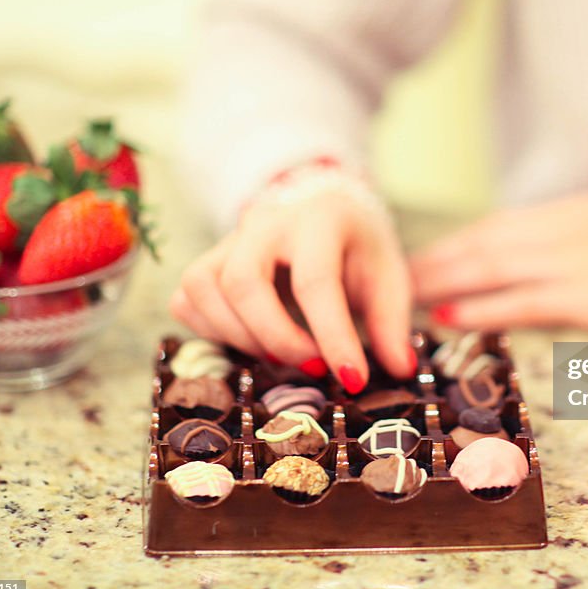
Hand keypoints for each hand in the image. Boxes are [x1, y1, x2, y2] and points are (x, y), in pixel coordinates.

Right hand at [170, 186, 414, 390]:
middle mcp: (265, 222)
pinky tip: (249, 343)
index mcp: (318, 219)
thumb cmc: (357, 248)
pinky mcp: (206, 260)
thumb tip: (401, 369)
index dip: (333, 336)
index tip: (354, 379)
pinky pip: (186, 299)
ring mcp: (229, 239)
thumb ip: (392, 322)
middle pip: (243, 282)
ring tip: (281, 357)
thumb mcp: (388, 277)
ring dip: (240, 338)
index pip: (316, 281)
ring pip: (204, 289)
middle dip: (276, 337)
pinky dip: (211, 331)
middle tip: (313, 368)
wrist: (324, 209)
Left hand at [410, 193, 587, 330]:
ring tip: (400, 299)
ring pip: (489, 269)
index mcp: (572, 211)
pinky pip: (523, 302)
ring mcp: (576, 261)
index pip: (496, 226)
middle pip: (480, 243)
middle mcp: (564, 229)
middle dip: (431, 262)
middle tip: (385, 279)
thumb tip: (536, 261)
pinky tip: (451, 318)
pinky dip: (481, 309)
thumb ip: (577, 240)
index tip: (418, 257)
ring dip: (441, 284)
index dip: (451, 243)